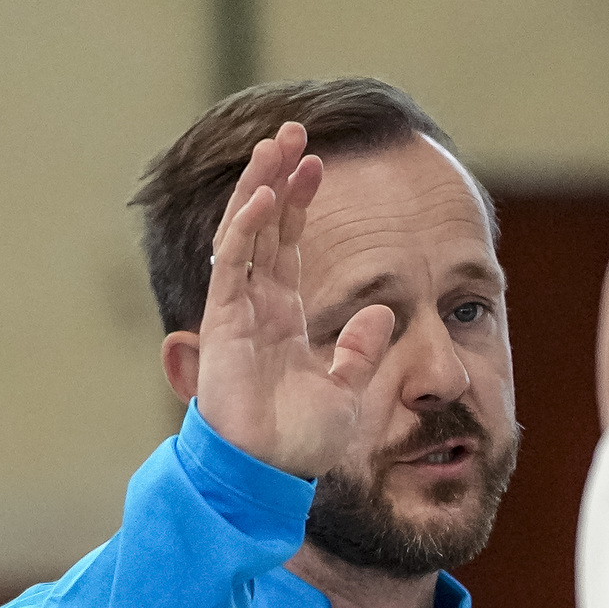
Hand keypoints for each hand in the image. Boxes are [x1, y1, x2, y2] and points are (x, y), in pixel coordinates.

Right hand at [185, 122, 399, 480]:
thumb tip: (386, 313)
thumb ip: (361, 350)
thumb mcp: (348, 389)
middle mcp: (257, 308)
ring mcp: (236, 313)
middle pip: (264, 227)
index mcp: (283, 318)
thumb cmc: (300, 442)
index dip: (299, 203)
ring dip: (260, 188)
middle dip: (277, 178)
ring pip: (244, 235)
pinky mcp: (222, 326)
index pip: (288, 246)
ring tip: (277, 144)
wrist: (271, 476)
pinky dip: (246, 231)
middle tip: (293, 131)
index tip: (318, 164)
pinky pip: (232, 268)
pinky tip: (262, 196)